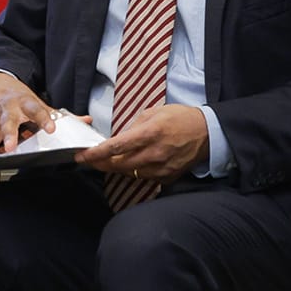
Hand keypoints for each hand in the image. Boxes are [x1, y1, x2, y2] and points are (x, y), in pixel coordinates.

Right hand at [0, 71, 57, 157]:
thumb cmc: (16, 95)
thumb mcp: (37, 101)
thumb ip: (58, 114)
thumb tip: (83, 121)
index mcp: (24, 102)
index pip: (36, 109)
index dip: (44, 119)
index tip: (51, 128)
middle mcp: (8, 110)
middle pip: (8, 122)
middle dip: (9, 134)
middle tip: (11, 146)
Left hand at [77, 104, 208, 182]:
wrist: (208, 133)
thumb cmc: (180, 118)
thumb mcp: (154, 112)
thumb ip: (133, 126)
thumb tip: (117, 139)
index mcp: (149, 133)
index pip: (115, 147)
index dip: (96, 153)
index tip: (82, 156)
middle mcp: (154, 153)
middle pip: (118, 164)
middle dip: (100, 163)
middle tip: (89, 160)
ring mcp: (161, 167)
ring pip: (129, 173)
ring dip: (116, 167)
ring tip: (108, 160)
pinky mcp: (167, 177)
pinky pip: (144, 177)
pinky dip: (134, 171)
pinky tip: (132, 163)